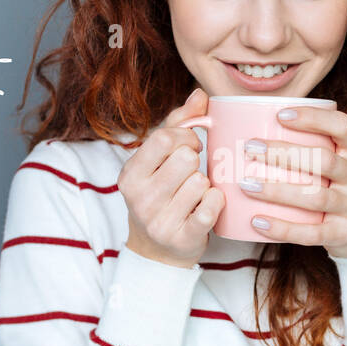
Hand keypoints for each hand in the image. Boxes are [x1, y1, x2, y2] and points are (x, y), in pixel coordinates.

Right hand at [119, 88, 224, 268]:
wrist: (157, 252)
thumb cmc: (161, 197)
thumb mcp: (158, 162)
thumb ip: (178, 125)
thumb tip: (200, 94)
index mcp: (130, 174)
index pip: (165, 138)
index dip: (187, 137)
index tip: (191, 147)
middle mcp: (140, 198)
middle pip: (186, 159)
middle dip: (196, 163)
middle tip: (192, 174)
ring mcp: (160, 220)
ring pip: (201, 182)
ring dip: (206, 185)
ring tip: (195, 195)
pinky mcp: (182, 238)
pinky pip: (212, 205)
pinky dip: (216, 202)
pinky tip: (207, 206)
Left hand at [241, 105, 346, 258]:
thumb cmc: (341, 186)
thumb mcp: (341, 161)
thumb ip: (313, 145)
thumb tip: (256, 124)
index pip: (341, 126)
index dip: (313, 117)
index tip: (279, 115)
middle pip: (323, 161)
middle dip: (283, 153)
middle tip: (250, 148)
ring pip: (315, 197)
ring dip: (277, 191)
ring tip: (246, 185)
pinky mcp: (344, 234)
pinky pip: (311, 233)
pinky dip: (282, 228)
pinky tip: (257, 221)